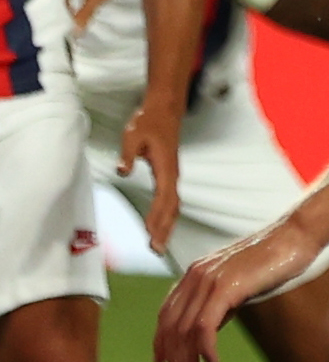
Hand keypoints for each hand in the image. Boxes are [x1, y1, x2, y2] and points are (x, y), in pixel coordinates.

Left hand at [119, 98, 182, 251]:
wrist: (164, 111)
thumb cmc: (148, 122)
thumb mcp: (132, 135)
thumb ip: (127, 155)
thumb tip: (122, 171)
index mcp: (166, 167)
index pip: (164, 198)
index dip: (158, 217)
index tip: (151, 234)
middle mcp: (173, 174)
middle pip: (172, 207)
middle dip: (165, 229)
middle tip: (157, 250)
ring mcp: (172, 175)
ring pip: (173, 205)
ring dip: (167, 226)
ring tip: (158, 245)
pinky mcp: (169, 175)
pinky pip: (170, 200)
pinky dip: (166, 216)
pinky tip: (159, 226)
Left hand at [154, 217, 324, 361]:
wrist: (297, 235)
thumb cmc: (276, 259)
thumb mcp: (240, 284)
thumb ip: (220, 304)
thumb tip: (206, 331)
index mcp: (195, 273)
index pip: (166, 315)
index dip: (161, 343)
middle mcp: (195, 276)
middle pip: (171, 328)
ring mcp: (208, 280)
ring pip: (184, 332)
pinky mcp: (225, 287)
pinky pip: (204, 326)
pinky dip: (204, 350)